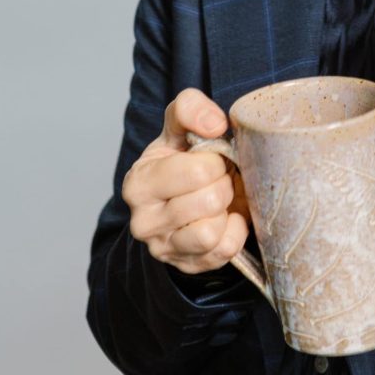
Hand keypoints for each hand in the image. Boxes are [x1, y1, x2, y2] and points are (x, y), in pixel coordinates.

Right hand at [122, 88, 250, 274]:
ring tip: (219, 199)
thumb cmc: (182, 157)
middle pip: (210, 201)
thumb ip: (190, 108)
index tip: (210, 159)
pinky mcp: (187, 265)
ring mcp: (164, 249)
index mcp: (139, 182)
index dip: (215, 161)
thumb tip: (215, 124)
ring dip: (225, 210)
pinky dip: (235, 232)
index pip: (197, 171)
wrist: (184, 195)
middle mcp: (143, 221)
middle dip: (223, 183)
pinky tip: (226, 218)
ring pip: (212, 232)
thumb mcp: (179, 126)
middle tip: (218, 178)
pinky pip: (224, 251)